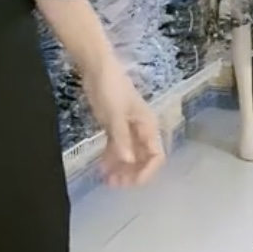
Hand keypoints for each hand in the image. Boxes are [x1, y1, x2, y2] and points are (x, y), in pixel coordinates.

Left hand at [83, 60, 164, 187]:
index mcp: (148, 126)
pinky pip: (117, 147)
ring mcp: (128, 128)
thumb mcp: (115, 114)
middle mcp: (141, 129)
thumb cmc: (110, 88)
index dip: (147, 171)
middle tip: (114, 184)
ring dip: (121, 169)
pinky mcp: (114, 125)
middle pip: (143, 159)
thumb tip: (128, 160)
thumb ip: (121, 138)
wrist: (96, 67)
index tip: (131, 182)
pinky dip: (111, 158)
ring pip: (129, 155)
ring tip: (106, 180)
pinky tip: (101, 168)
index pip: (156, 156)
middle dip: (132, 173)